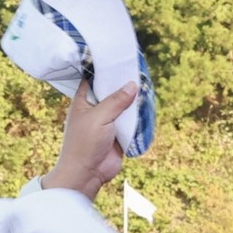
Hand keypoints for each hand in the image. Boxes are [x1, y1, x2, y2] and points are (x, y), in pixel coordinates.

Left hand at [39, 80, 140, 199]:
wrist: (87, 174)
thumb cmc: (84, 144)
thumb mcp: (99, 117)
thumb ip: (116, 101)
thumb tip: (132, 85)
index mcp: (84, 102)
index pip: (93, 79)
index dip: (105, 69)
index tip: (119, 58)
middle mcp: (95, 109)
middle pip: (112, 91)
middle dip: (124, 83)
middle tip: (139, 69)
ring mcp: (108, 122)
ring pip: (124, 106)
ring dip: (133, 100)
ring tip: (147, 84)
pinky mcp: (119, 134)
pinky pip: (131, 121)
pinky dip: (138, 115)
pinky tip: (148, 103)